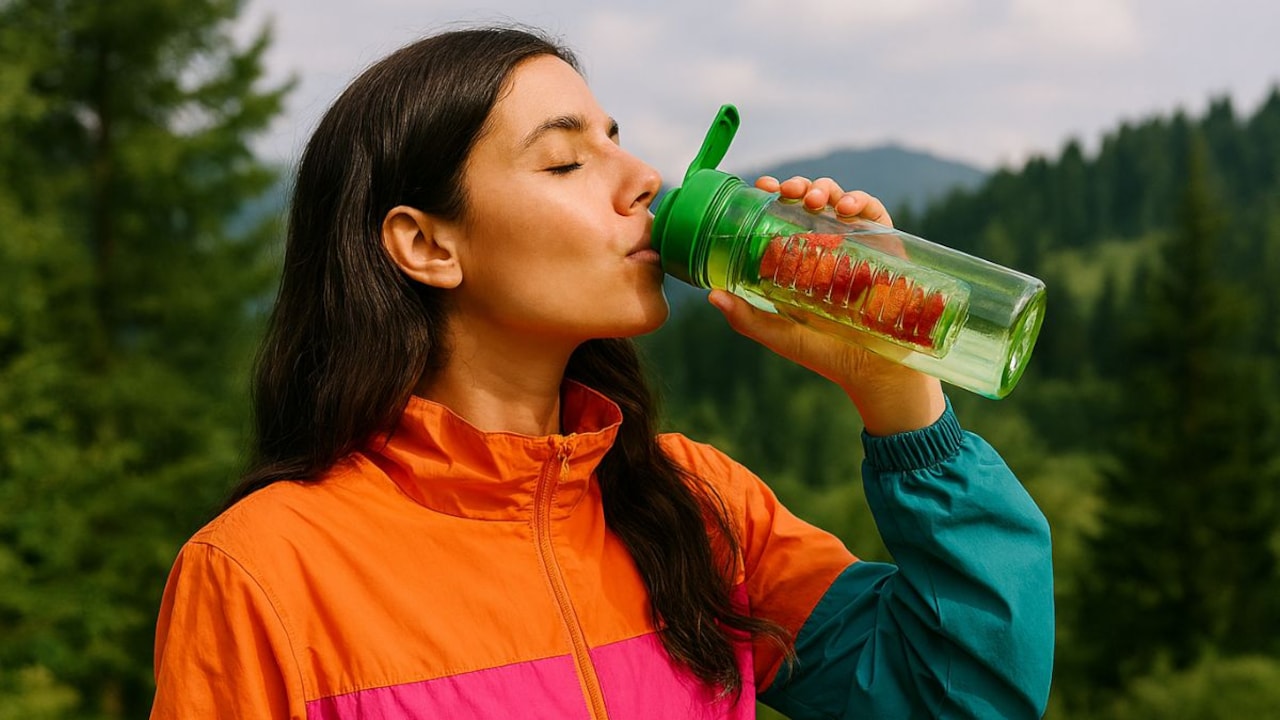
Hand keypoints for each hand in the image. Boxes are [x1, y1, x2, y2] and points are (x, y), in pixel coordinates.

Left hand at [707, 176, 945, 435]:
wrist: (873, 371)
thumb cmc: (825, 353)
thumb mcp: (779, 334)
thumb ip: (746, 318)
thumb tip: (712, 296)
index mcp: (800, 259)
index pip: (784, 216)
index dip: (773, 196)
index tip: (760, 186)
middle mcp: (828, 245)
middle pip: (811, 201)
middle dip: (798, 186)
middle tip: (786, 190)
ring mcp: (857, 243)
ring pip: (839, 200)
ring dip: (824, 189)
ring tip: (813, 199)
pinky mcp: (886, 246)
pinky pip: (873, 213)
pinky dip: (859, 202)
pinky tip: (844, 209)